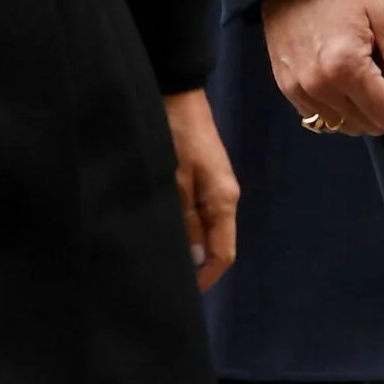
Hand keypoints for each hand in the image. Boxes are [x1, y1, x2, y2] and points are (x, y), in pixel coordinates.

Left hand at [164, 88, 238, 290]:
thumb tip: (192, 257)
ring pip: (204, 229)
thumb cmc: (174, 132)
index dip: (206, 278)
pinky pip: (196, 212)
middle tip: (164, 277)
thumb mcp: (175, 178)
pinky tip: (163, 227)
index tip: (182, 293)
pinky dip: (183, 225)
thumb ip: (184, 219)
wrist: (176, 89)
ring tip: (160, 255)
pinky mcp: (200, 175)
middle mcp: (223, 197)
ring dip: (187, 244)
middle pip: (215, 244)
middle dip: (194, 265)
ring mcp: (213, 186)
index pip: (223, 254)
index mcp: (223, 201)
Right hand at [262, 0, 383, 135]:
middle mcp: (319, 86)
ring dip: (358, 108)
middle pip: (369, 126)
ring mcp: (299, 90)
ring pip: (345, 127)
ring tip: (355, 72)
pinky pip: (321, 119)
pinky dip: (336, 107)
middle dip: (381, 104)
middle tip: (377, 69)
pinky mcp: (287, 89)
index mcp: (346, 66)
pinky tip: (336, 78)